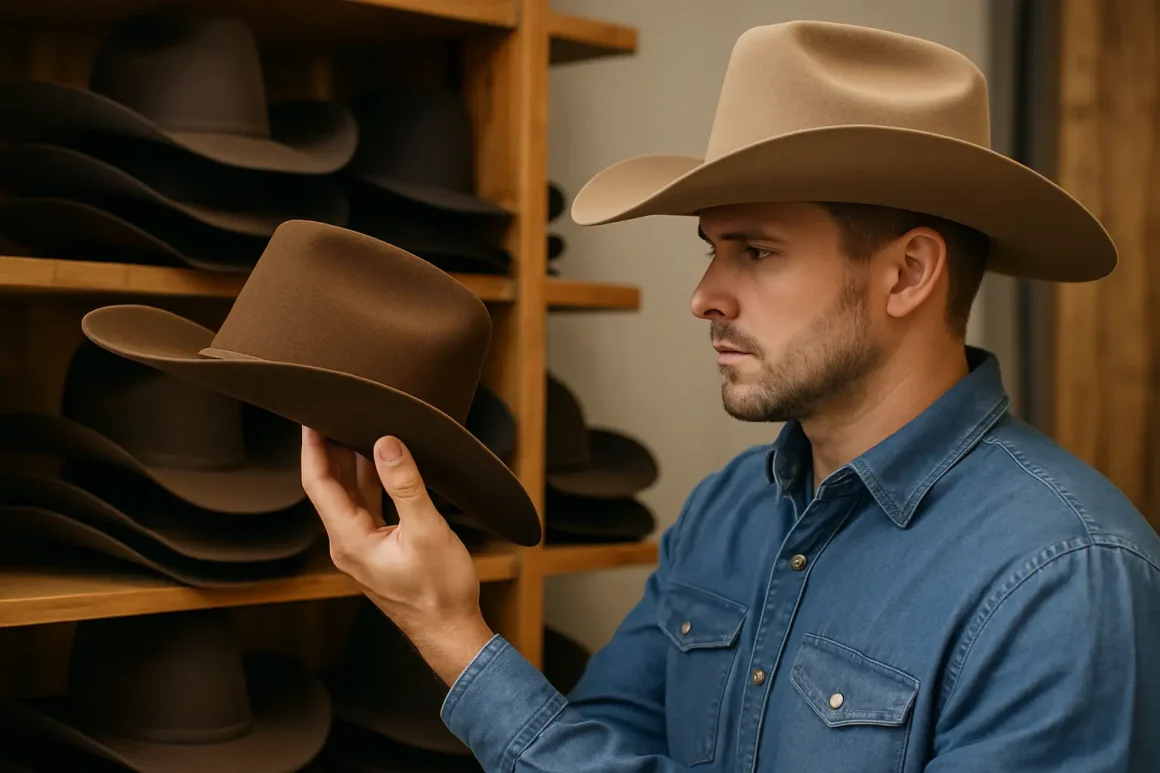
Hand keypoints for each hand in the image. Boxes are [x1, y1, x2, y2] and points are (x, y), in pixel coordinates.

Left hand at [300, 426, 494, 684]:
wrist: (450, 632)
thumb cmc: (440, 591)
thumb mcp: (426, 531)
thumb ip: (405, 485)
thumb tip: (386, 444)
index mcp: (350, 540)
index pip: (319, 484)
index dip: (313, 448)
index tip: (311, 417)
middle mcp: (348, 544)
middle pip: (330, 488)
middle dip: (331, 450)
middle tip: (335, 413)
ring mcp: (362, 549)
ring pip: (349, 497)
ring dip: (353, 464)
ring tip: (358, 429)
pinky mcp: (378, 551)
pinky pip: (367, 508)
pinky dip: (371, 483)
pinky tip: (382, 465)